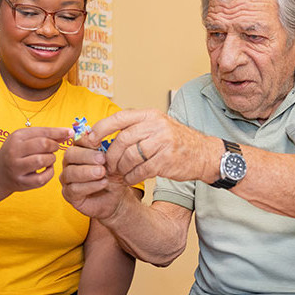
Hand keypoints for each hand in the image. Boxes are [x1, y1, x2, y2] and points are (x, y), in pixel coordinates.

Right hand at [0, 126, 72, 192]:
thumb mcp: (27, 139)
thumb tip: (68, 133)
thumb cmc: (17, 152)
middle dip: (54, 146)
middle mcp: (14, 152)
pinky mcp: (21, 182)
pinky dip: (49, 173)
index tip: (71, 133)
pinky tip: (46, 169)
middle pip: (43, 144)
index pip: (42, 132)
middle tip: (54, 148)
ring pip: (42, 160)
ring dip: (51, 159)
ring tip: (49, 159)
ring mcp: (16, 168)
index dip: (59, 132)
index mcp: (16, 137)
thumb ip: (46, 135)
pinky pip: (42, 178)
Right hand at [60, 145, 133, 219]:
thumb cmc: (114, 175)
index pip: (77, 140)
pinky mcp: (68, 194)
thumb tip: (101, 141)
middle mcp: (69, 163)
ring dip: (87, 172)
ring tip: (103, 172)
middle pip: (70, 154)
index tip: (100, 144)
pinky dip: (90, 186)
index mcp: (79, 149)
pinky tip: (103, 183)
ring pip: (70, 172)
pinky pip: (74, 189)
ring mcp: (67, 179)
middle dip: (86, 156)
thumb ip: (107, 150)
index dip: (87, 141)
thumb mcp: (114, 160)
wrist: (117, 196)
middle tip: (102, 159)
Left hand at [83, 109, 217, 185]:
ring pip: (129, 157)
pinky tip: (130, 179)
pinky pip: (141, 171)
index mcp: (149, 115)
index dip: (100, 129)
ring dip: (120, 168)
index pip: (118, 118)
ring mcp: (162, 142)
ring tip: (119, 173)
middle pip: (122, 140)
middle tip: (105, 166)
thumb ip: (133, 129)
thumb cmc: (175, 142)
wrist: (204, 154)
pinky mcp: (166, 160)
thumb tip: (101, 136)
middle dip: (110, 156)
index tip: (89, 140)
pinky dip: (132, 177)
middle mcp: (156, 125)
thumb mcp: (156, 127)